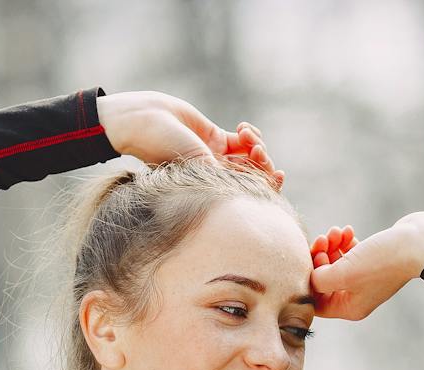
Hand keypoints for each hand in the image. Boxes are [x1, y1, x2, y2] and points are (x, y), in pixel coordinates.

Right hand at [98, 91, 286, 188]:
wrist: (145, 119)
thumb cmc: (162, 145)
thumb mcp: (194, 163)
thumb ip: (220, 174)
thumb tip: (250, 188)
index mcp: (209, 189)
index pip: (245, 195)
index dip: (267, 187)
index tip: (278, 174)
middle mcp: (214, 176)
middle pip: (251, 176)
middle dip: (262, 163)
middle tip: (259, 151)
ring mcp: (215, 157)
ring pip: (249, 156)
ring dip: (255, 144)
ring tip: (247, 135)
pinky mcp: (213, 138)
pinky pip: (241, 140)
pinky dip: (249, 134)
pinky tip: (243, 129)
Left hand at [308, 213, 423, 320]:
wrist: (419, 242)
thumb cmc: (383, 260)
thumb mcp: (343, 273)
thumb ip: (318, 280)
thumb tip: (310, 276)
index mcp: (350, 308)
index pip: (315, 300)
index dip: (310, 277)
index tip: (317, 258)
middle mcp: (356, 296)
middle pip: (323, 279)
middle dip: (319, 256)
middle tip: (324, 239)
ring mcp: (364, 278)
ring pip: (334, 263)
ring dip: (330, 245)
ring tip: (338, 231)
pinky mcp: (371, 260)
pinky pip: (348, 253)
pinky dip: (344, 241)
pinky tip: (349, 230)